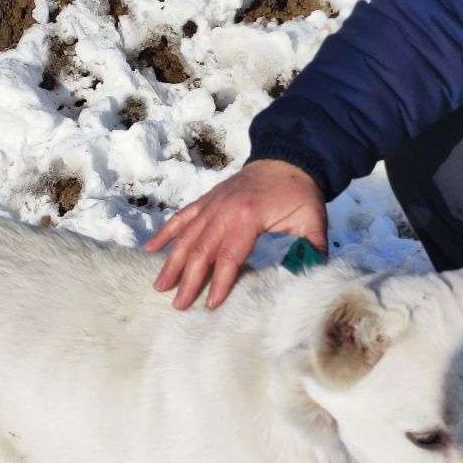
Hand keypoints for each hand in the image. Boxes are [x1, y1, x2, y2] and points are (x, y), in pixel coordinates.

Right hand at [144, 159, 327, 309]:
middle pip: (201, 249)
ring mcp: (212, 204)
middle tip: (179, 305)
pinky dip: (165, 233)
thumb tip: (311, 274)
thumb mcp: (313, 218)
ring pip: (187, 236)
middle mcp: (224, 209)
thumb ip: (311, 247)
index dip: (219, 281)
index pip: (229, 255)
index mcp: (248, 215)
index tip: (211, 304)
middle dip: (188, 279)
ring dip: (172, 262)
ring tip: (160, 286)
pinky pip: (181, 218)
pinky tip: (150, 250)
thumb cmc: (299, 192)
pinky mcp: (206, 201)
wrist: (287, 157)